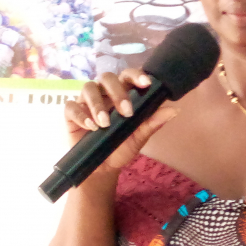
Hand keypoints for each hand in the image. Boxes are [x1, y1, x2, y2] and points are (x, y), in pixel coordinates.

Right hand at [63, 69, 177, 173]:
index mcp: (122, 94)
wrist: (101, 170)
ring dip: (97, 104)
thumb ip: (152, 123)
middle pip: (107, 77)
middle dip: (118, 92)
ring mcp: (85, 102)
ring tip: (105, 124)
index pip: (128, 76)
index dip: (136, 75)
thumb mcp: (138, 138)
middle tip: (127, 112)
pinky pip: (71, 106)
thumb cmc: (120, 149)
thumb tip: (174, 110)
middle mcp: (103, 93)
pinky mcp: (70, 113)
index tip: (146, 83)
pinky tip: (90, 127)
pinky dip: (81, 115)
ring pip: (88, 88)